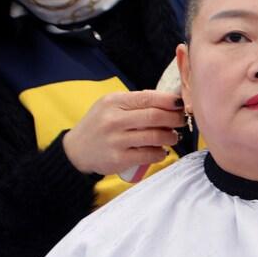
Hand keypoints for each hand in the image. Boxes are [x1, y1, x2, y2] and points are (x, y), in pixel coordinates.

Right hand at [62, 90, 182, 176]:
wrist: (76, 151)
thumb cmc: (100, 125)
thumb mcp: (111, 105)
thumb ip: (136, 102)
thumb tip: (170, 101)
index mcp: (113, 102)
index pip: (148, 98)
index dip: (170, 101)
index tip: (182, 104)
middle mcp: (114, 120)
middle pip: (155, 116)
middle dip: (175, 119)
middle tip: (181, 121)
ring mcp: (116, 140)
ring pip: (155, 136)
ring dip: (171, 137)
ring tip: (173, 137)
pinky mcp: (119, 159)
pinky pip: (149, 155)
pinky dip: (161, 153)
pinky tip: (161, 151)